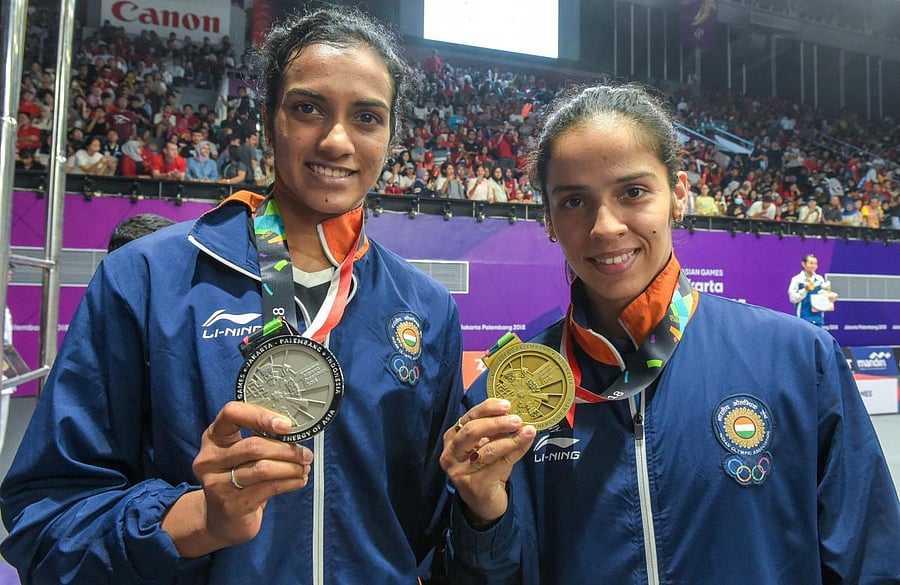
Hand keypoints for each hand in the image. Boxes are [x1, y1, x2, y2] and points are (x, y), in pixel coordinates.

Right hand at [162, 401, 312, 555]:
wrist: (221, 519)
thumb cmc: (237, 477)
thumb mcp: (240, 452)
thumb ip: (259, 437)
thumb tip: (294, 430)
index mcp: (213, 437)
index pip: (232, 413)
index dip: (260, 415)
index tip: (286, 424)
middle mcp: (210, 458)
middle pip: (254, 446)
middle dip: (286, 449)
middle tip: (305, 454)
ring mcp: (217, 483)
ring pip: (263, 468)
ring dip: (291, 467)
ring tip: (304, 467)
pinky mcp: (231, 504)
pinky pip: (268, 488)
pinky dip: (290, 482)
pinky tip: (299, 480)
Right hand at [439, 399, 535, 523]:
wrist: (483, 504)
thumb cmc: (485, 470)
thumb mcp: (486, 446)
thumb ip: (495, 432)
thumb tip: (515, 416)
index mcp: (451, 439)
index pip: (468, 417)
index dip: (487, 408)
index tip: (506, 405)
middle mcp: (450, 455)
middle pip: (472, 431)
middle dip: (496, 423)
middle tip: (517, 419)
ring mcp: (460, 472)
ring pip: (488, 449)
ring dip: (510, 438)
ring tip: (527, 431)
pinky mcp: (475, 485)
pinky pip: (499, 464)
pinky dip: (515, 451)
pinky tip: (526, 444)